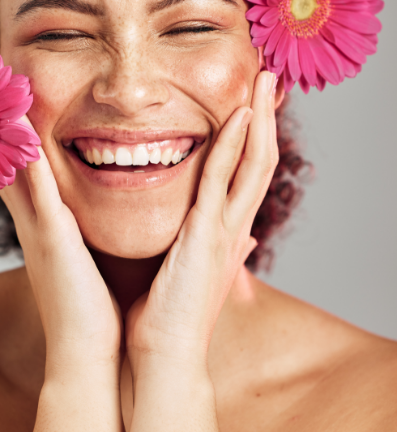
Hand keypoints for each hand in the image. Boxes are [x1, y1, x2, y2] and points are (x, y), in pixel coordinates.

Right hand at [0, 117, 122, 376]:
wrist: (87, 352)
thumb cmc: (89, 309)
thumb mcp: (78, 262)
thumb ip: (74, 236)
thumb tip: (82, 219)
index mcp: (44, 230)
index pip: (21, 178)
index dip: (11, 144)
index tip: (9, 110)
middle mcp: (33, 227)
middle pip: (8, 168)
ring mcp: (40, 233)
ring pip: (18, 174)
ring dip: (9, 137)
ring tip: (3, 97)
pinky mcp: (54, 242)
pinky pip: (40, 195)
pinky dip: (30, 165)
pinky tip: (27, 134)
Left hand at [125, 71, 277, 378]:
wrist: (163, 353)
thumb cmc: (170, 312)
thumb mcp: (197, 272)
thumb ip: (219, 249)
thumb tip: (243, 239)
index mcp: (225, 232)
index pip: (247, 175)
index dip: (255, 138)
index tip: (253, 104)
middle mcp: (232, 227)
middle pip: (259, 161)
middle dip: (266, 119)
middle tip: (268, 78)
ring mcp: (223, 231)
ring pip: (253, 165)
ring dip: (260, 120)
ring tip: (265, 81)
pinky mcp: (206, 237)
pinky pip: (221, 182)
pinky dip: (234, 147)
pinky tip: (240, 117)